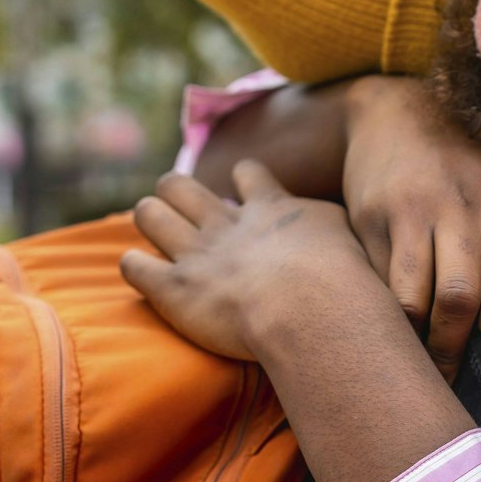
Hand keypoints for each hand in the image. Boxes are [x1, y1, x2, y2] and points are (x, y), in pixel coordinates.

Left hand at [121, 165, 387, 361]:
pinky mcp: (173, 289)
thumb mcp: (348, 235)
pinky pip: (134, 266)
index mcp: (269, 208)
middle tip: (181, 205)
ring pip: (151, 214)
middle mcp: (226, 224)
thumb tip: (334, 231)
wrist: (313, 307)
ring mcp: (196, 254)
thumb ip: (330, 226)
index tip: (244, 191)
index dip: (242, 179)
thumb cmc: (342, 278)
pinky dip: (132, 266)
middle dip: (176, 189)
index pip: (248, 174)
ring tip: (151, 225)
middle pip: (183, 186)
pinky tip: (138, 271)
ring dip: (150, 216)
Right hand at [341, 76, 480, 378]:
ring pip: (409, 301)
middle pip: (459, 297)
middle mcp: (458, 207)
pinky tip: (386, 330)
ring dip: (414, 342)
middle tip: (449, 379)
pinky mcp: (369, 222)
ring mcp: (410, 215)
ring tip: (415, 367)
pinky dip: (384, 314)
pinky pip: (377, 284)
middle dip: (453, 349)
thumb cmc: (463, 161)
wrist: (388, 109)